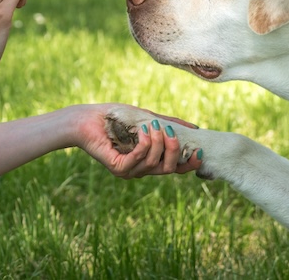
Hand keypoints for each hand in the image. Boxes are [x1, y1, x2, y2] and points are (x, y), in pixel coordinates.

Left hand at [70, 104, 202, 178]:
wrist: (88, 118)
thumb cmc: (117, 117)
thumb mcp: (149, 118)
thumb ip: (170, 124)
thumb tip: (195, 129)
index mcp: (150, 160)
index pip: (175, 169)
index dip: (190, 164)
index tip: (200, 151)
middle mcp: (140, 169)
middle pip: (169, 169)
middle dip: (173, 149)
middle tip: (169, 130)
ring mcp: (129, 171)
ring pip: (154, 163)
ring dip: (157, 142)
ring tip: (152, 125)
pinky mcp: (117, 168)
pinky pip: (138, 160)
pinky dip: (144, 143)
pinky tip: (143, 130)